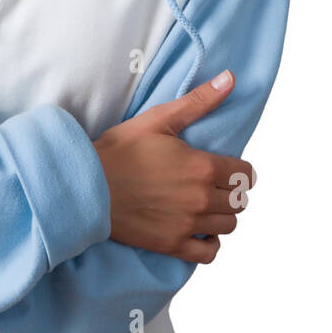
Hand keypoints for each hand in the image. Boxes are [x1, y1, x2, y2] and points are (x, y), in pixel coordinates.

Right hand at [93, 71, 254, 262]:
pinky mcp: (172, 245)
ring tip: (206, 205)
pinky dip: (211, 244)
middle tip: (214, 184)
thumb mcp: (158, 119)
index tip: (227, 167)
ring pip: (229, 225)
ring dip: (223, 215)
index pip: (244, 174)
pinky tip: (201, 231)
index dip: (239, 169)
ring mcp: (187, 224)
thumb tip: (230, 79)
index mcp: (201, 167)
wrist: (87, 186)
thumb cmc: (119, 150)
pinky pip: (209, 254)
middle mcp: (200, 199)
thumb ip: (198, 101)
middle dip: (231, 191)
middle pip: (239, 200)